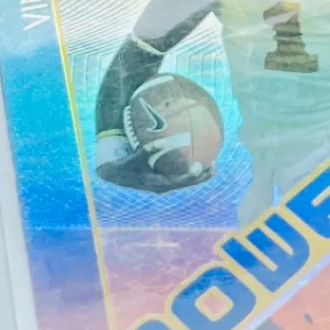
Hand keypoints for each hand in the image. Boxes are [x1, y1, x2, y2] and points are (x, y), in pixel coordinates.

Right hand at [93, 132, 211, 192]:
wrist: (115, 176)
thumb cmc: (126, 165)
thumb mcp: (135, 157)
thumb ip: (147, 150)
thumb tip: (162, 142)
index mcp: (158, 183)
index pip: (178, 182)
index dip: (190, 176)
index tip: (199, 166)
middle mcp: (162, 187)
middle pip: (186, 184)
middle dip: (201, 177)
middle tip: (214, 166)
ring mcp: (163, 187)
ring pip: (184, 183)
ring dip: (198, 177)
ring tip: (212, 167)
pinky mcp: (162, 184)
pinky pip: (179, 179)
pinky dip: (189, 174)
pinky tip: (196, 163)